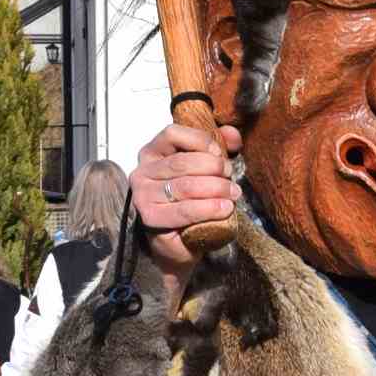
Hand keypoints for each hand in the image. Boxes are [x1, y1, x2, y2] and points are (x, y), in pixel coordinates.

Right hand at [132, 121, 242, 278]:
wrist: (180, 242)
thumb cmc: (191, 200)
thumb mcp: (206, 168)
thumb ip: (218, 147)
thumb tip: (232, 134)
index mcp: (152, 153)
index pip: (172, 134)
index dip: (200, 140)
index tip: (220, 153)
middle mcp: (142, 172)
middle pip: (182, 162)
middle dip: (214, 168)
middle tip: (231, 178)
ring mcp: (143, 196)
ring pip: (185, 186)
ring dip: (216, 188)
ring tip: (233, 194)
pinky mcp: (150, 218)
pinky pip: (185, 210)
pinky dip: (209, 209)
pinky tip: (224, 209)